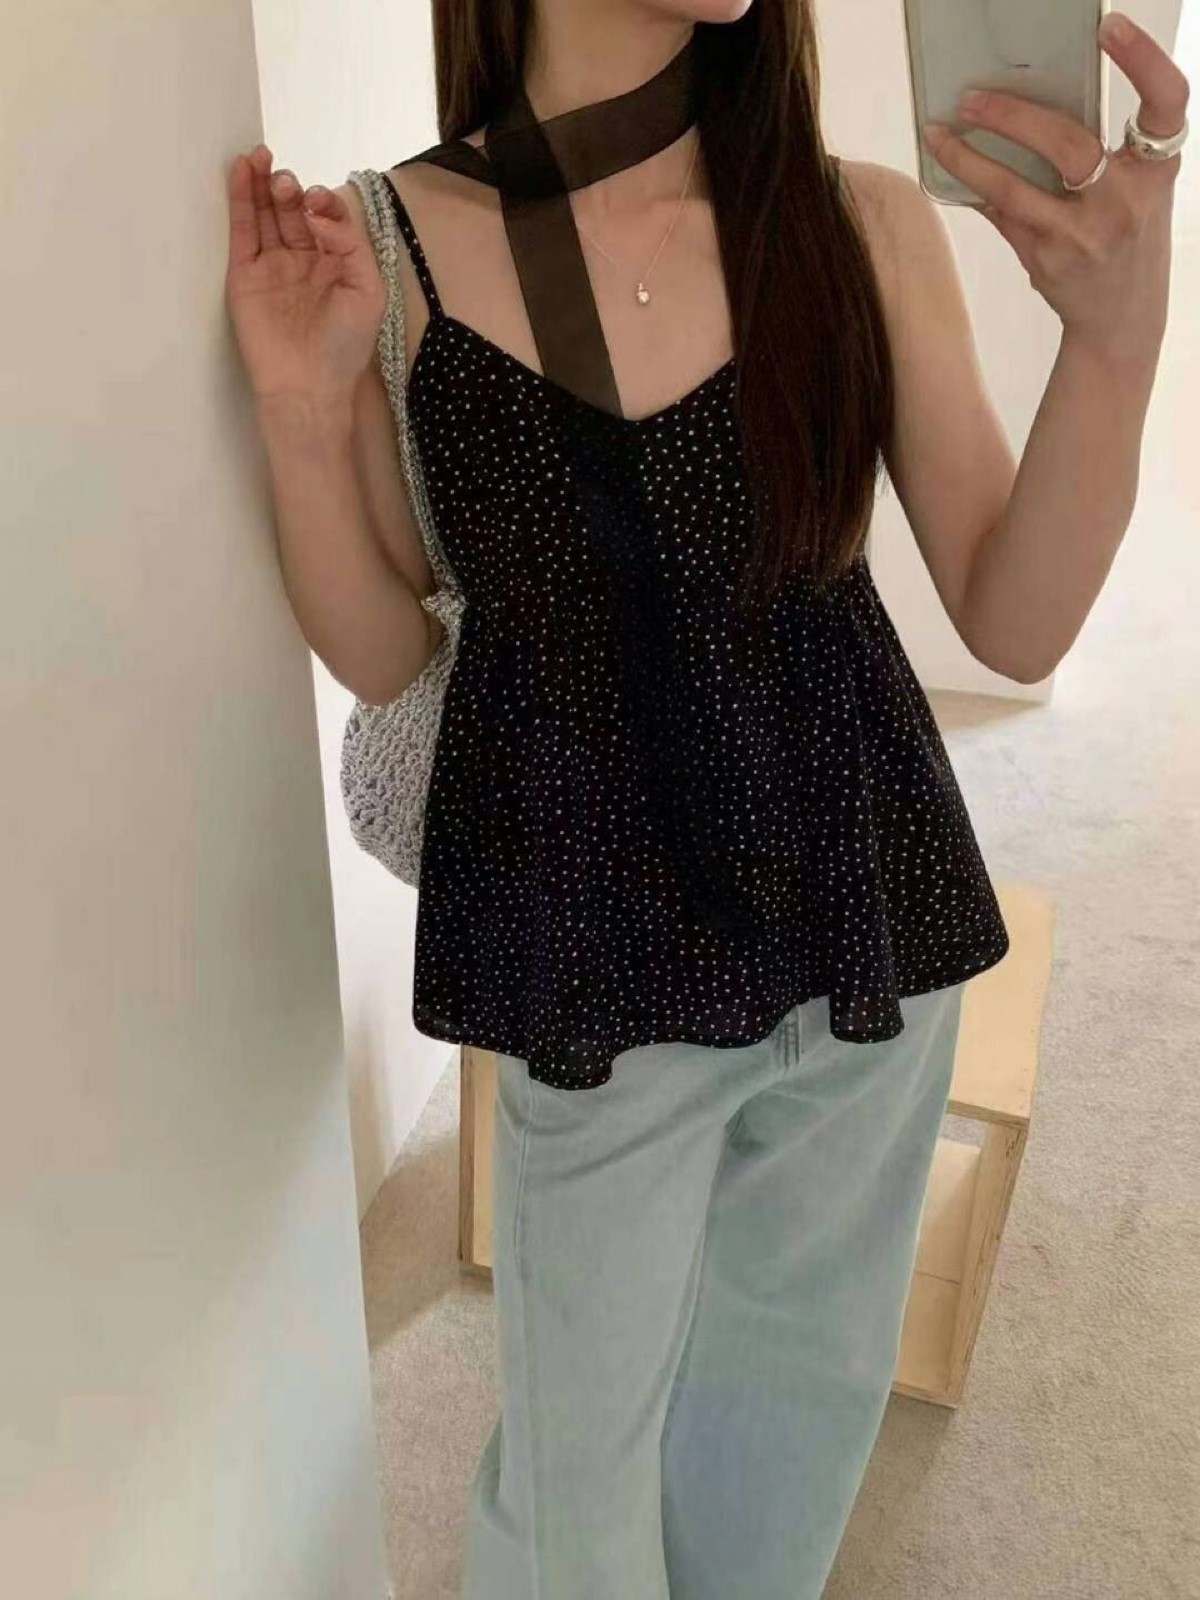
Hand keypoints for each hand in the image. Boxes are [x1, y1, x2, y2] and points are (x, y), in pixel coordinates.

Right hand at [225, 144, 386, 406]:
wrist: (307, 386)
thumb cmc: (344, 347)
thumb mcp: (367, 292)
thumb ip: (351, 245)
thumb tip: (318, 215)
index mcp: (337, 263)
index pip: (328, 218)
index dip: (324, 203)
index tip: (317, 205)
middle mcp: (304, 260)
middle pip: (293, 211)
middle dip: (290, 189)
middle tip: (285, 181)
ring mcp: (273, 266)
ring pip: (266, 215)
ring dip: (262, 183)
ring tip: (258, 156)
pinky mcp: (245, 275)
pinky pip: (242, 231)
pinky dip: (240, 201)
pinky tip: (240, 172)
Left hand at [922, 11, 1188, 362]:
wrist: (1120, 321)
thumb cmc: (1126, 238)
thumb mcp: (1136, 190)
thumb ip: (1105, 151)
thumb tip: (1032, 99)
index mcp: (1155, 171)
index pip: (1166, 102)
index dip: (1142, 59)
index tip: (1107, 27)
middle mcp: (1123, 202)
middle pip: (1068, 145)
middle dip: (1013, 117)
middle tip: (973, 98)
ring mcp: (1082, 236)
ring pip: (1015, 189)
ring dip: (969, 160)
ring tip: (939, 134)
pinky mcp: (1046, 260)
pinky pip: (1001, 217)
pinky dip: (975, 191)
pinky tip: (950, 173)